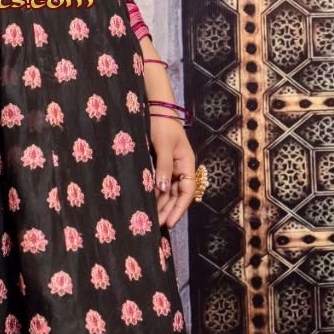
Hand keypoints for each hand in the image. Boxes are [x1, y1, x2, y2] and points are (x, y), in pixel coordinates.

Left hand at [148, 115, 197, 229]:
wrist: (155, 107)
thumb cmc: (161, 124)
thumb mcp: (162, 145)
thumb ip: (163, 167)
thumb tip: (163, 189)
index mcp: (186, 162)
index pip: (187, 191)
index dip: (179, 208)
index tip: (169, 222)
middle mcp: (180, 167)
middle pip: (177, 194)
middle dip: (168, 210)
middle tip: (156, 226)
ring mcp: (170, 165)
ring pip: (168, 191)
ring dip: (161, 204)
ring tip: (150, 219)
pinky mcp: (160, 163)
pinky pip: (159, 182)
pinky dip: (154, 193)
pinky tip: (146, 202)